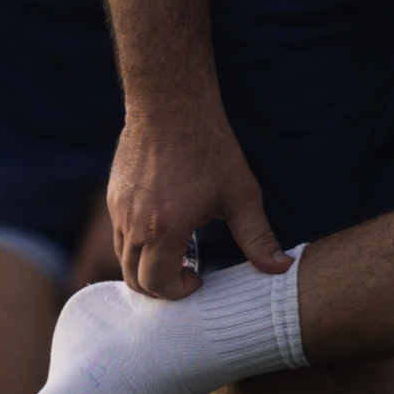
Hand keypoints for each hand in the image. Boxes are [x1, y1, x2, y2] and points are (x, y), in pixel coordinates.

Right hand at [102, 85, 278, 298]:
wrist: (171, 102)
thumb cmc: (208, 146)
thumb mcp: (240, 193)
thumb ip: (258, 236)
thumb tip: (281, 268)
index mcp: (164, 228)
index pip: (158, 283)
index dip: (178, 291)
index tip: (198, 278)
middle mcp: (133, 223)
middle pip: (134, 279)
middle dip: (160, 286)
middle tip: (188, 273)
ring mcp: (118, 209)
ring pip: (122, 257)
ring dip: (146, 266)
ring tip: (178, 252)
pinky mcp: (113, 195)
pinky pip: (119, 233)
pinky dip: (137, 244)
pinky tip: (164, 228)